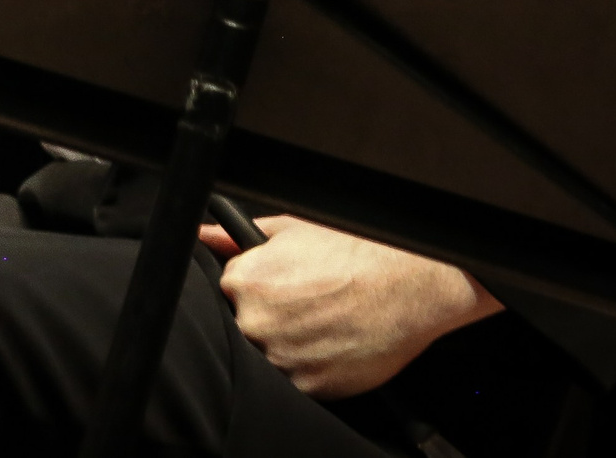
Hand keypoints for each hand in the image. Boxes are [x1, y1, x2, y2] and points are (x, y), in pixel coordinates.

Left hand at [194, 216, 500, 398]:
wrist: (409, 286)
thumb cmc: (358, 254)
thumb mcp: (294, 230)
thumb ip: (238, 236)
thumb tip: (206, 235)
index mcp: (246, 281)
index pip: (229, 292)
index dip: (257, 290)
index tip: (280, 289)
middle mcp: (257, 321)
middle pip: (246, 326)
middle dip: (270, 318)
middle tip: (307, 307)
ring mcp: (281, 356)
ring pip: (269, 357)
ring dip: (289, 345)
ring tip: (323, 323)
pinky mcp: (308, 385)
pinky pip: (296, 381)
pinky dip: (311, 366)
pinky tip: (333, 342)